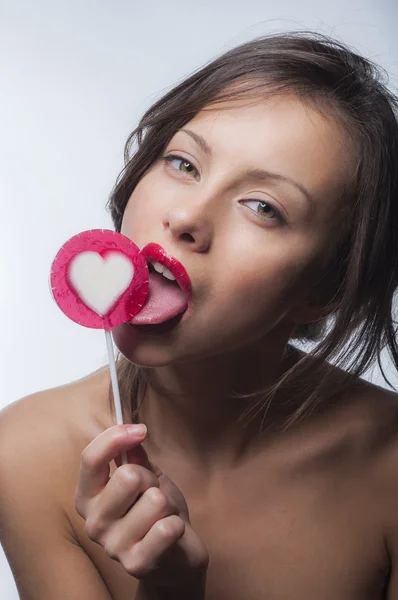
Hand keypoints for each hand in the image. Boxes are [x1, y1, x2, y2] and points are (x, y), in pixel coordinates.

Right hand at [74, 424, 208, 588]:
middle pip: (128, 476)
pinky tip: (170, 534)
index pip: (90, 458)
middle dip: (151, 479)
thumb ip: (135, 456)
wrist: (175, 557)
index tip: (140, 430)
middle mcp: (94, 523)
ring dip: (167, 504)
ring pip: (154, 500)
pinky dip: (176, 525)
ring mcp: (113, 546)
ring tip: (162, 516)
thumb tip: (132, 430)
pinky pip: (167, 527)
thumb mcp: (146, 476)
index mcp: (88, 497)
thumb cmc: (157, 512)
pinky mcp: (136, 564)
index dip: (116, 437)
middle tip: (154, 494)